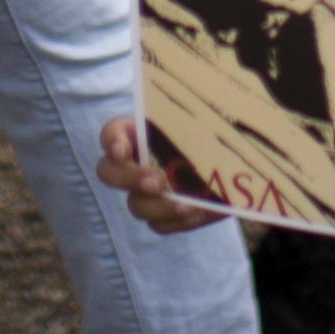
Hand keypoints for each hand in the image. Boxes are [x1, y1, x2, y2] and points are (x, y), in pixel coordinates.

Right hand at [97, 118, 226, 236]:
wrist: (225, 166)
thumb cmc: (208, 134)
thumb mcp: (201, 121)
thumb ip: (197, 117)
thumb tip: (211, 108)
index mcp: (137, 133)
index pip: (111, 133)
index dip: (112, 141)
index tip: (122, 150)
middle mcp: (132, 164)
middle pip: (109, 173)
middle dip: (131, 178)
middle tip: (157, 182)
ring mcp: (142, 193)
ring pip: (136, 205)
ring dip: (159, 207)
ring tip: (187, 205)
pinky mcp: (160, 216)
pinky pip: (159, 226)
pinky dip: (177, 222)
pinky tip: (197, 213)